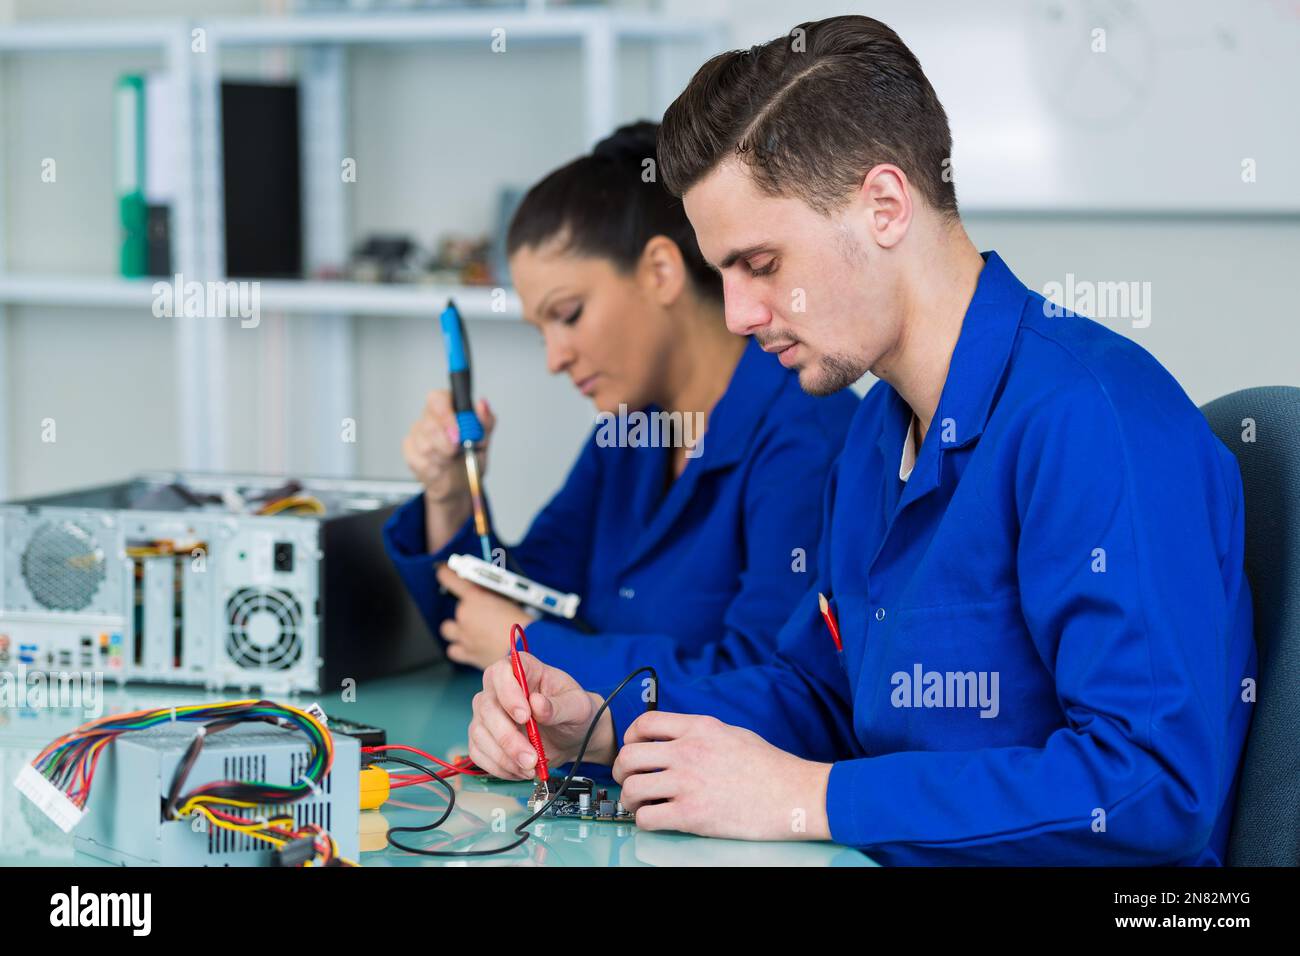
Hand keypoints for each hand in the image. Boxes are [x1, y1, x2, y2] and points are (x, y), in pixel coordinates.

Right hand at [401, 390, 495, 502]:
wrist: (461, 481)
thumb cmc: (470, 455)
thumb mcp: (484, 439)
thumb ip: (485, 421)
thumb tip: (482, 404)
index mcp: (447, 406)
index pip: (438, 398)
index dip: (445, 414)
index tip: (457, 431)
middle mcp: (429, 417)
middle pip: (429, 424)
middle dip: (446, 442)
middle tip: (457, 450)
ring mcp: (416, 434)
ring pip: (424, 445)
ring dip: (443, 457)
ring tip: (452, 460)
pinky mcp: (409, 451)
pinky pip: (419, 460)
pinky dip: (434, 468)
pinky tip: (441, 467)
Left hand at [435, 564, 530, 669]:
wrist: (525, 650)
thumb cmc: (522, 625)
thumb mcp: (510, 600)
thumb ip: (493, 597)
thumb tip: (490, 597)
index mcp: (474, 598)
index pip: (451, 579)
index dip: (445, 574)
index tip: (443, 572)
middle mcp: (465, 616)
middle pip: (457, 609)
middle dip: (467, 611)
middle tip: (481, 613)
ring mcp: (464, 635)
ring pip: (448, 629)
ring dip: (457, 629)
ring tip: (470, 630)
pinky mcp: (468, 654)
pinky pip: (454, 651)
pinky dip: (460, 649)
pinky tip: (470, 647)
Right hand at [467, 654, 614, 778]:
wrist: (573, 736)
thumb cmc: (575, 713)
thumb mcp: (578, 707)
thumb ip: (559, 706)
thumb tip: (536, 704)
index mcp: (524, 670)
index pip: (502, 672)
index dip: (508, 693)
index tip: (525, 716)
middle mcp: (499, 689)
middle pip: (487, 707)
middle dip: (508, 737)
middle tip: (531, 757)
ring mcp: (488, 714)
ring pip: (480, 732)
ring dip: (503, 756)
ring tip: (530, 767)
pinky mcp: (484, 737)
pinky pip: (478, 752)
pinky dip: (498, 766)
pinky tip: (519, 771)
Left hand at [612, 712, 832, 841]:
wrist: (794, 795)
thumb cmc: (770, 768)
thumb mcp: (732, 733)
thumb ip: (699, 733)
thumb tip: (676, 738)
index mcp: (698, 728)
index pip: (644, 723)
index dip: (630, 737)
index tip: (632, 749)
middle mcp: (688, 752)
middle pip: (629, 755)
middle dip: (621, 770)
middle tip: (628, 779)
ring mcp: (688, 783)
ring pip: (632, 787)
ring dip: (630, 798)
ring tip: (640, 803)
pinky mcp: (691, 814)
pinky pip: (647, 817)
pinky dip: (644, 821)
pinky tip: (655, 819)